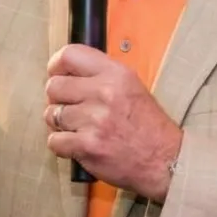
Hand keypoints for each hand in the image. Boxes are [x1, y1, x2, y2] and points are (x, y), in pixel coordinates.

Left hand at [44, 45, 182, 200]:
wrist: (166, 160)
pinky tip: (78, 145)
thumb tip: (66, 72)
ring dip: (60, 124)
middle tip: (70, 109)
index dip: (56, 66)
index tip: (57, 75)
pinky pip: (54, 141)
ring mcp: (95, 120)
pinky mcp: (87, 145)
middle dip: (57, 99)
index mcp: (115, 74)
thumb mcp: (131, 86)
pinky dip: (62, 146)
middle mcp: (104, 92)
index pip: (69, 55)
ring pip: (51, 115)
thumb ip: (101, 75)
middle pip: (54, 86)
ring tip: (78, 129)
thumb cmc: (148, 126)